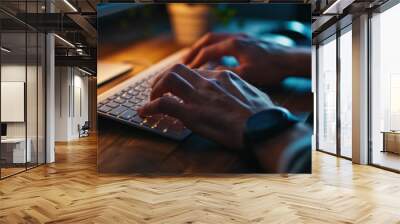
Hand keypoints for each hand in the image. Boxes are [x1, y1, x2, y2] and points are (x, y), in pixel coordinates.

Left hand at [138, 64, 274, 148]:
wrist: (264, 128)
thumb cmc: (263, 115)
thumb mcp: (252, 93)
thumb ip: (238, 88)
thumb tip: (234, 92)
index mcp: (224, 76)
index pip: (197, 71)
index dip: (185, 80)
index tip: (181, 88)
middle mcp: (209, 82)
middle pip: (178, 68)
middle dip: (164, 77)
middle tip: (160, 89)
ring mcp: (199, 96)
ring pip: (168, 79)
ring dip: (156, 87)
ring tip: (151, 98)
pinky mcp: (192, 113)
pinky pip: (164, 103)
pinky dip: (150, 106)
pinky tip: (145, 112)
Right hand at [183, 33, 310, 86]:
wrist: (289, 60)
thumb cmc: (271, 69)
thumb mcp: (247, 75)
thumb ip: (227, 73)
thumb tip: (210, 74)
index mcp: (234, 45)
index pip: (207, 51)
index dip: (195, 61)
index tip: (186, 70)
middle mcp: (236, 37)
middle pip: (208, 40)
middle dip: (194, 50)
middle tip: (184, 61)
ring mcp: (242, 37)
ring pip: (216, 38)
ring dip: (204, 47)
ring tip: (196, 57)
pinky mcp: (247, 40)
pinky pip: (224, 40)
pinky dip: (215, 47)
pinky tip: (215, 56)